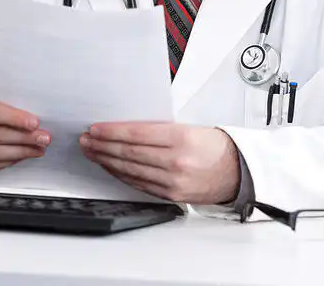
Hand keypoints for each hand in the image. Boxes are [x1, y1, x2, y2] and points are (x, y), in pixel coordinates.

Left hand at [79, 123, 239, 204]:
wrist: (237, 171)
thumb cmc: (215, 146)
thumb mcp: (190, 127)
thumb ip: (159, 129)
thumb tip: (125, 129)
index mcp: (182, 139)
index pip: (137, 134)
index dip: (112, 132)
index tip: (95, 128)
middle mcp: (176, 162)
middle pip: (129, 153)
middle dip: (103, 146)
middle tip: (86, 140)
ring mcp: (172, 182)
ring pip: (130, 170)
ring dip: (107, 161)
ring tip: (92, 152)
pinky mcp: (170, 196)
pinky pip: (138, 184)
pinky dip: (121, 175)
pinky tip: (110, 167)